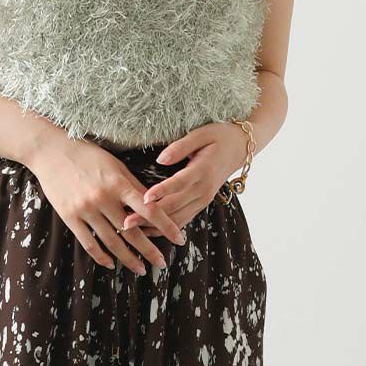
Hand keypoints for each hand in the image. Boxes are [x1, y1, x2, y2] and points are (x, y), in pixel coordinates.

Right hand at [24, 130, 188, 273]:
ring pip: (112, 242)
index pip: (149, 210)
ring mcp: (85, 209)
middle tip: (161, 264)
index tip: (180, 240)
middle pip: (132, 232)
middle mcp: (103, 198)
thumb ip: (133, 186)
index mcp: (118, 183)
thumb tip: (154, 206)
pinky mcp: (69, 217)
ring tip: (141, 269)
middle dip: (149, 251)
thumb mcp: (115, 166)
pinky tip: (112, 264)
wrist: (51, 151)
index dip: (167, 227)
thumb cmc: (88, 155)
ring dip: (128, 259)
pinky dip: (102, 257)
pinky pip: (89, 244)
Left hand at [118, 122, 246, 234]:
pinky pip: (182, 220)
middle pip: (173, 207)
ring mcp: (203, 200)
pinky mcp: (201, 204)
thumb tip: (160, 158)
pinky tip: (146, 232)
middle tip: (125, 222)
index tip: (143, 199)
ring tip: (130, 230)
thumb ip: (180, 146)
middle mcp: (203, 190)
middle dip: (148, 216)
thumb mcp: (202, 134)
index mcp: (203, 171)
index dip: (161, 192)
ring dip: (153, 226)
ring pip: (177, 218)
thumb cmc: (219, 136)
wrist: (241, 147)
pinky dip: (165, 228)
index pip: (179, 184)